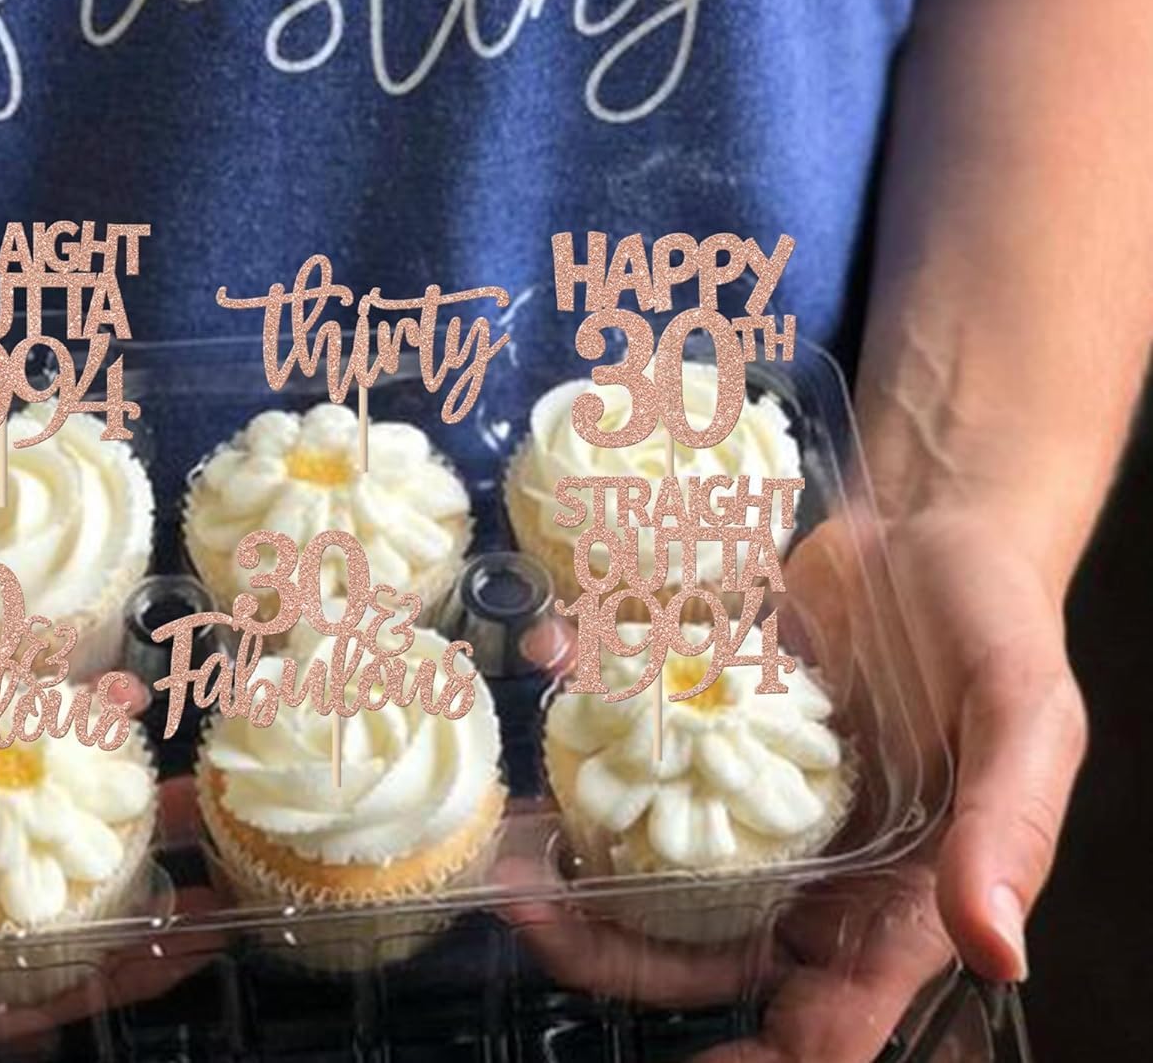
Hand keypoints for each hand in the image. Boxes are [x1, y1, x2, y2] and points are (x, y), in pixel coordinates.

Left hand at [500, 507, 1085, 1060]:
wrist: (927, 525)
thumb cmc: (995, 624)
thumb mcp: (1023, 715)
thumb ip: (1008, 825)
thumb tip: (996, 947)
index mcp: (897, 901)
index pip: (827, 1023)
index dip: (755, 1060)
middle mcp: (815, 869)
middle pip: (705, 952)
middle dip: (613, 953)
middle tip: (531, 913)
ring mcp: (750, 800)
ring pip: (655, 869)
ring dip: (580, 869)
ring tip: (511, 848)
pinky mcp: (709, 730)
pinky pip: (643, 761)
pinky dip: (589, 752)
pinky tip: (545, 717)